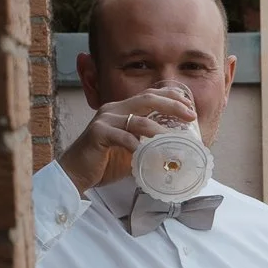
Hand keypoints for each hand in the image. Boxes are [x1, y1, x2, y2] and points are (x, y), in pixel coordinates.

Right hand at [58, 86, 196, 195]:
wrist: (76, 172)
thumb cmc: (105, 161)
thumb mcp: (132, 149)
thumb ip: (148, 144)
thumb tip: (175, 151)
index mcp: (123, 109)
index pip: (150, 94)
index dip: (171, 96)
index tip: (190, 106)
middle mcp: (114, 109)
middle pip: (148, 99)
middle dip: (172, 105)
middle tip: (190, 116)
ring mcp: (105, 120)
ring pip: (138, 119)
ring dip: (159, 129)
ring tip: (173, 140)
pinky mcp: (98, 134)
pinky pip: (122, 137)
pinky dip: (137, 145)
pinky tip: (146, 153)